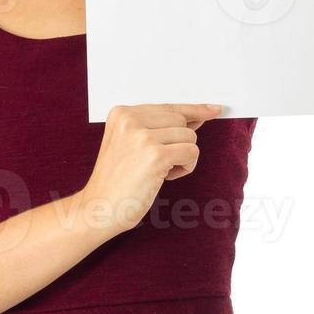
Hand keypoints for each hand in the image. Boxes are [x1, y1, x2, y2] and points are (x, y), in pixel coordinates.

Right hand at [78, 102, 224, 236]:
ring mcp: (142, 136)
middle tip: (157, 163)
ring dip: (182, 157)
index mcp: (122, 113)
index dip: (193, 109)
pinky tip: (164, 177)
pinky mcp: (156, 155)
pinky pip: (192, 153)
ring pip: (189, 137)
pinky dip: (185, 168)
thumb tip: (197, 118)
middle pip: (181, 120)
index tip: (213, 109)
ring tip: (156, 171)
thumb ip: (159, 128)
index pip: (167, 106)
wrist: (100, 208)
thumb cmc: (118, 180)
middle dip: (179, 143)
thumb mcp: (131, 144)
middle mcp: (130, 120)